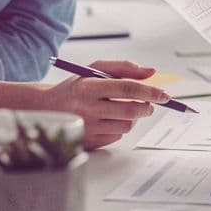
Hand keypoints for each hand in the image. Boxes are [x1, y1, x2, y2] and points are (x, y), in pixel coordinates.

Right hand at [39, 59, 167, 149]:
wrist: (46, 109)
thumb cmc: (76, 86)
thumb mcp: (94, 69)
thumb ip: (124, 67)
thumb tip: (151, 72)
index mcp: (89, 87)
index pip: (127, 88)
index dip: (149, 91)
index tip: (164, 95)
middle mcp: (86, 108)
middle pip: (131, 110)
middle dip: (147, 107)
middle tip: (149, 104)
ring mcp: (87, 128)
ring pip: (126, 125)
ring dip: (132, 117)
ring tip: (121, 109)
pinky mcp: (88, 142)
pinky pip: (116, 137)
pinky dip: (119, 127)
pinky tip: (108, 120)